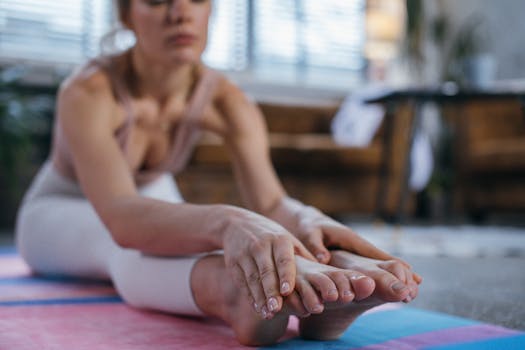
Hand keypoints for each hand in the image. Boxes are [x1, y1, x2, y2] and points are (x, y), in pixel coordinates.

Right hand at [221, 206, 314, 318]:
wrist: (235, 223)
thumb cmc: (270, 235)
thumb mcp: (287, 239)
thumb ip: (303, 255)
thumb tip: (325, 273)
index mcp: (279, 239)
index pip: (283, 259)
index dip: (285, 275)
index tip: (288, 291)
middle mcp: (261, 246)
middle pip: (266, 271)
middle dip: (271, 291)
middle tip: (277, 309)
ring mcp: (245, 254)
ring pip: (253, 278)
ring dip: (260, 297)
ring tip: (268, 313)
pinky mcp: (233, 263)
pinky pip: (243, 282)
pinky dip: (250, 296)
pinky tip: (258, 308)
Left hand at [292, 206, 421, 283]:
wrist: (306, 220)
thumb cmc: (307, 226)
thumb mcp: (309, 234)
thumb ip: (316, 246)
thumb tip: (324, 260)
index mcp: (350, 238)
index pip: (374, 252)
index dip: (390, 262)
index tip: (408, 272)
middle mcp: (358, 244)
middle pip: (383, 258)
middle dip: (400, 270)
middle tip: (418, 285)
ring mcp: (357, 251)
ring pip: (380, 263)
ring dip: (396, 274)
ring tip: (413, 289)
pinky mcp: (352, 256)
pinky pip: (371, 267)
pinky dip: (385, 274)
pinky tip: (393, 286)